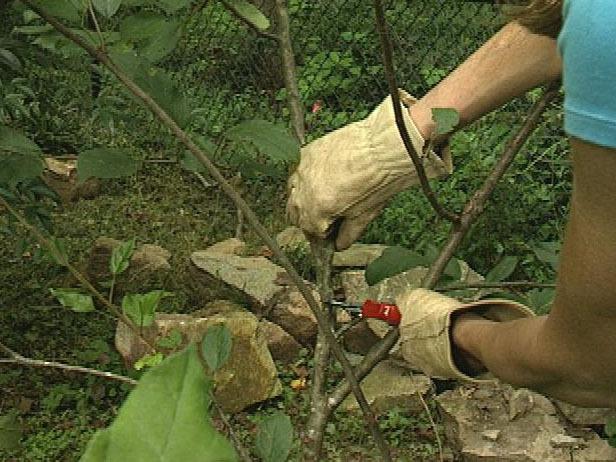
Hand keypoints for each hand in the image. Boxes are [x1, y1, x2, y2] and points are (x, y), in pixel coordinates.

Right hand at [286, 90, 451, 249]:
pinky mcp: (307, 152)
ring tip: (323, 197)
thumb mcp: (365, 214)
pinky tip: (323, 178)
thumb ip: (348, 232)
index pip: (310, 230)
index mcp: (316, 211)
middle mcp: (303, 191)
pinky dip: (308, 179)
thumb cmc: (379, 180)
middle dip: (309, 218)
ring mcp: (303, 170)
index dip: (322, 235)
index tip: (330, 234)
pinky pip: (299, 171)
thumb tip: (341, 244)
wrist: (383, 146)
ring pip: (293, 192)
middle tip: (327, 218)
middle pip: (295, 213)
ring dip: (305, 198)